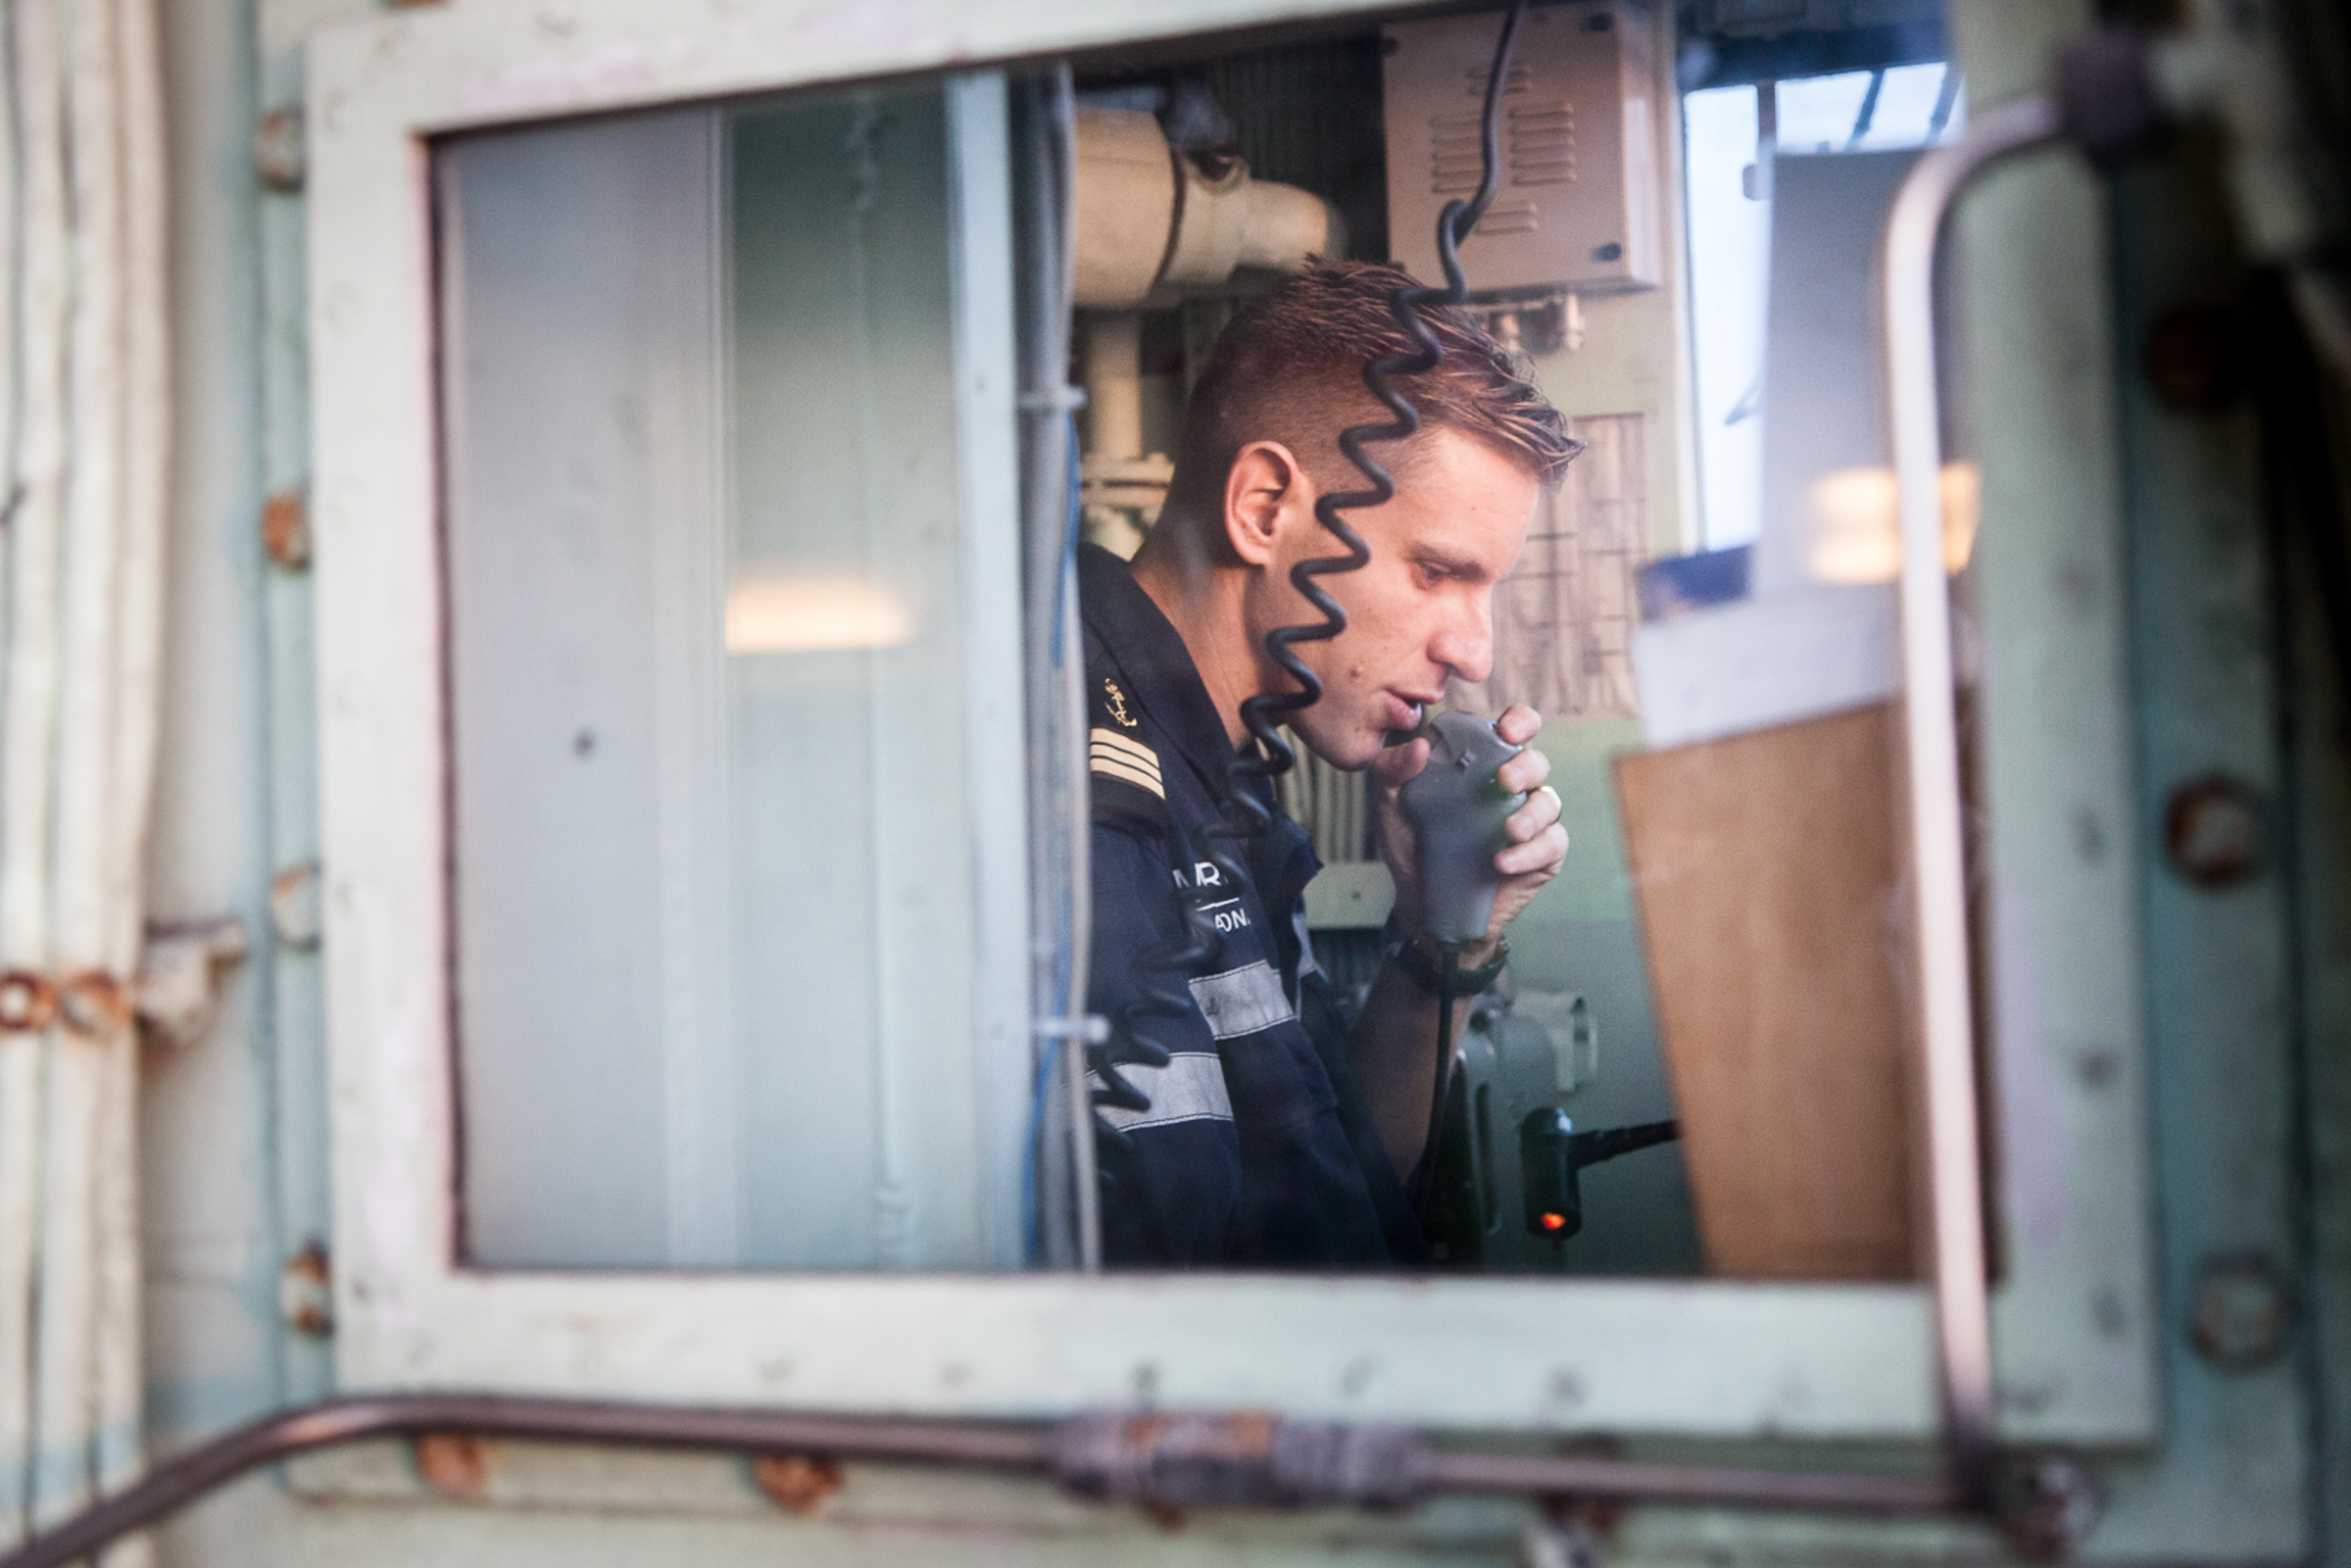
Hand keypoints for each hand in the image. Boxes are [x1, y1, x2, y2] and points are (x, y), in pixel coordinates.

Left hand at [1371, 704, 1567, 959]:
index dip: (1521, 721)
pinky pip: (1552, 845)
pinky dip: (1529, 852)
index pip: (1515, 729)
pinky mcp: (1542, 856)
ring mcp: (1531, 821)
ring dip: (1532, 815)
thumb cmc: (1410, 844)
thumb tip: (1419, 747)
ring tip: (1509, 830)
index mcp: (1483, 763)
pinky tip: (1502, 863)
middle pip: (1537, 762)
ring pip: (1549, 803)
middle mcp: (1513, 787)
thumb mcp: (1390, 806)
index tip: (1507, 729)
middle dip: (1526, 767)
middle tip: (1504, 781)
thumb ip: (1391, 771)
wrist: (1421, 903)